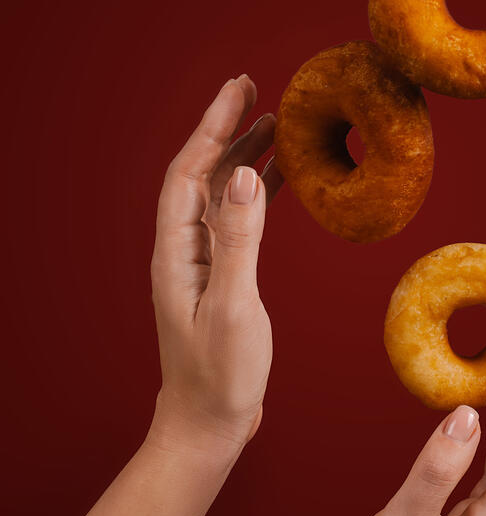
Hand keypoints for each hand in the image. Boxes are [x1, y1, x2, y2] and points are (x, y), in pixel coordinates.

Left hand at [149, 74, 282, 453]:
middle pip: (201, 174)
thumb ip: (239, 241)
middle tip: (253, 90)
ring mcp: (201, 263)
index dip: (212, 127)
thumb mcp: (233, 307)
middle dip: (225, 129)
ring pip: (220, 194)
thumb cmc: (220, 376)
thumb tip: (246, 175)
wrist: (208, 425)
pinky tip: (277, 179)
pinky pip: (236, 221)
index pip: (189, 172)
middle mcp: (184, 250)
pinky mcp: (221, 277)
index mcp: (177, 253)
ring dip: (243, 156)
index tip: (238, 90)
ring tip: (275, 124)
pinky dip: (256, 192)